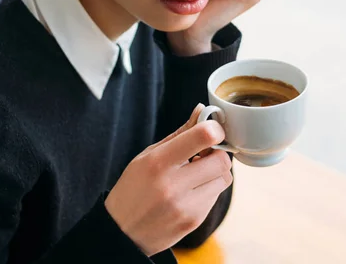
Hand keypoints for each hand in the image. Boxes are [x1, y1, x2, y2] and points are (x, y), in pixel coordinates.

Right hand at [104, 104, 232, 255]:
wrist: (121, 233)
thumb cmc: (132, 189)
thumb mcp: (147, 156)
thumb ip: (179, 134)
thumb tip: (202, 110)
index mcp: (158, 162)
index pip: (202, 137)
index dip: (215, 129)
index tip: (212, 130)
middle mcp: (173, 185)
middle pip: (221, 160)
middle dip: (217, 153)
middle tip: (205, 154)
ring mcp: (186, 206)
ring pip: (224, 178)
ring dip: (215, 172)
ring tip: (196, 174)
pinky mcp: (194, 221)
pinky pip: (217, 196)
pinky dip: (209, 189)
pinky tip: (191, 191)